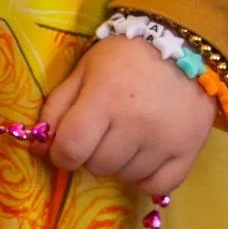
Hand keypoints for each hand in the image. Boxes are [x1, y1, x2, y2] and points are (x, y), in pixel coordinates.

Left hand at [41, 35, 215, 197]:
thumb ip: (57, 107)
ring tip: (130, 135)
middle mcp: (136, 124)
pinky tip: (147, 155)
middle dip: (94, 153)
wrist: (185, 42)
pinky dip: (147, 177)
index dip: (62, 152)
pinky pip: (158, 186)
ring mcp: (165, 140)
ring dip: (121, 162)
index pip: (70, 150)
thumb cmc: (126, 56)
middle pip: (98, 166)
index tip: (69, 143)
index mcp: (105, 99)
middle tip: (106, 130)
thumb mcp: (84, 70)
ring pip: (126, 176)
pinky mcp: (189, 150)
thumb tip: (38, 147)